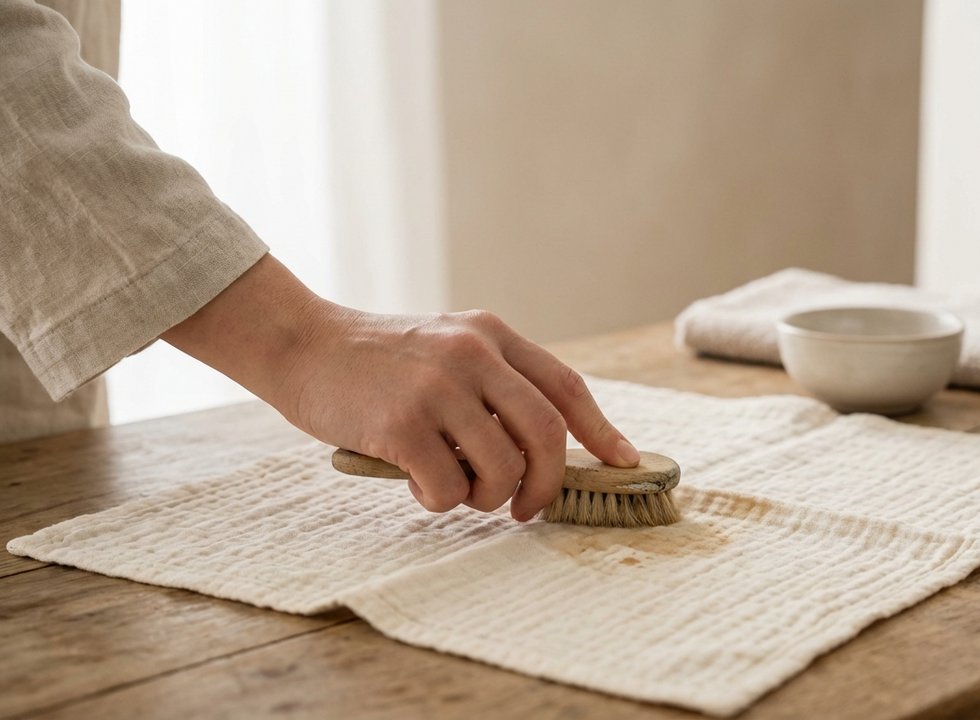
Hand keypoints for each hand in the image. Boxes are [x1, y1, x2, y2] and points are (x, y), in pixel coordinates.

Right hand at [163, 255, 639, 520]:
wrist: (302, 344)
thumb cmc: (378, 360)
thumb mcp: (446, 347)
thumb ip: (493, 382)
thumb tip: (546, 448)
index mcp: (491, 335)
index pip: (564, 387)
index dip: (600, 431)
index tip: (623, 462)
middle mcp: (473, 355)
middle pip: (546, 434)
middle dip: (548, 484)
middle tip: (527, 508)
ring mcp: (438, 387)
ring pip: (502, 469)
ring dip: (487, 498)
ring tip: (459, 490)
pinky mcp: (402, 423)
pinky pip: (449, 487)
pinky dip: (441, 501)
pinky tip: (418, 485)